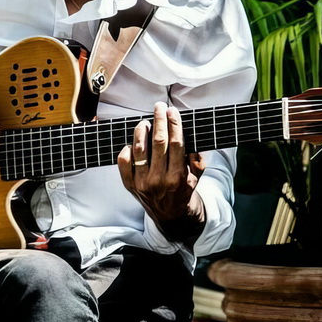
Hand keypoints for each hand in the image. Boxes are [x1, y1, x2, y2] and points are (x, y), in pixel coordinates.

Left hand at [117, 102, 205, 243]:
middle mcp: (159, 180)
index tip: (172, 111)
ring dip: (141, 131)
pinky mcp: (129, 185)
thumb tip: (189, 135)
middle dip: (158, 120)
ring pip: (139, 149)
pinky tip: (134, 142)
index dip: (174, 124)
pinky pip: (124, 162)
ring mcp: (142, 182)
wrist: (169, 215)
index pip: (176, 143)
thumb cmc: (184, 190)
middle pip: (158, 142)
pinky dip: (127, 149)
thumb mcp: (196, 176)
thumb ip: (197, 158)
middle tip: (159, 106)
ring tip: (145, 121)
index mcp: (178, 176)